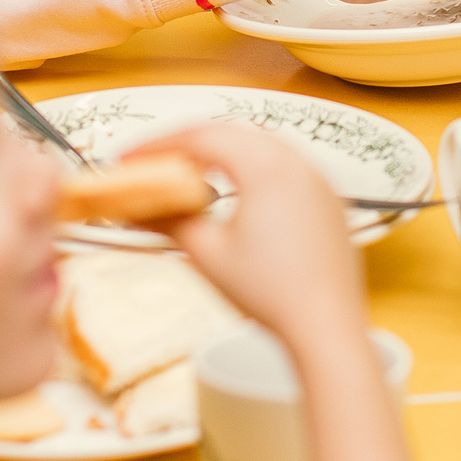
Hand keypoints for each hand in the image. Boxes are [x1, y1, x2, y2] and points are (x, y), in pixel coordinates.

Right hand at [140, 124, 432, 460]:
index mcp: (266, 167)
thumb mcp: (207, 254)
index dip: (159, 145)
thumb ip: (169, 220)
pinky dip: (254, 165)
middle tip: (153, 161)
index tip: (130, 158)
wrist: (326, 328)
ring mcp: (319, 178)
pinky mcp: (330, 199)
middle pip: (232, 132)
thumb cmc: (269, 293)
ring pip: (262, 144)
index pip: (201, 137)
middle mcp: (297, 161)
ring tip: (190, 170)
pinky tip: (238, 187)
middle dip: (189, 143)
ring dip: (223, 150)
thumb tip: (134, 206)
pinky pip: (287, 164)